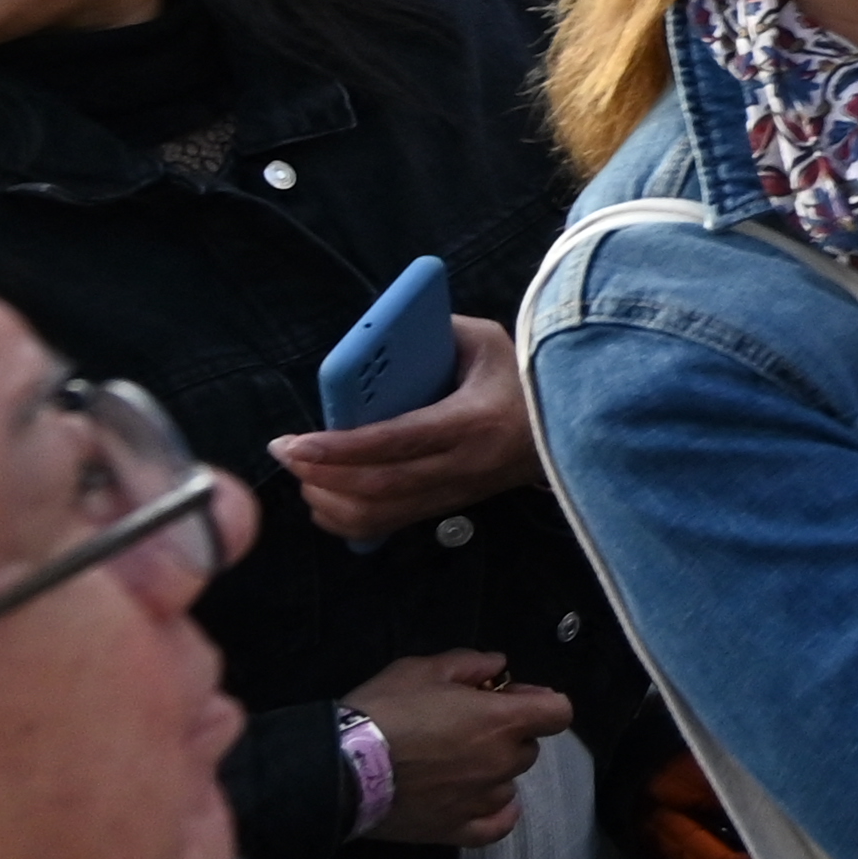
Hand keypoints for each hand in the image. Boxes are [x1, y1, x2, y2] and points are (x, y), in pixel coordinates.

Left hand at [271, 313, 543, 540]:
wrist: (572, 427)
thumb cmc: (524, 377)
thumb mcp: (488, 341)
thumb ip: (437, 334)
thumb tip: (381, 339)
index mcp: (475, 421)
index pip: (398, 441)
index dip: (341, 447)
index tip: (294, 442)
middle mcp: (466, 466)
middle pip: (381, 486)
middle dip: (322, 474)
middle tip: (285, 455)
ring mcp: (458, 493)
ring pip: (382, 515)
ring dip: (332, 502)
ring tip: (303, 477)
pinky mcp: (451, 507)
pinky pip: (391, 525)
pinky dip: (349, 520)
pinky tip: (325, 500)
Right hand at [346, 651, 571, 844]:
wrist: (343, 767)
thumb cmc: (385, 711)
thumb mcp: (423, 669)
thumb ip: (470, 664)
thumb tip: (499, 665)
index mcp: (501, 721)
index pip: (558, 712)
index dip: (539, 702)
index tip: (510, 699)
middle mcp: (501, 763)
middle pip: (528, 748)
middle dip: (508, 735)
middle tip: (468, 728)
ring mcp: (482, 800)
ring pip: (509, 783)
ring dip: (494, 771)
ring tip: (457, 764)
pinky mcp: (458, 830)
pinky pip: (497, 825)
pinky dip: (496, 813)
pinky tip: (480, 801)